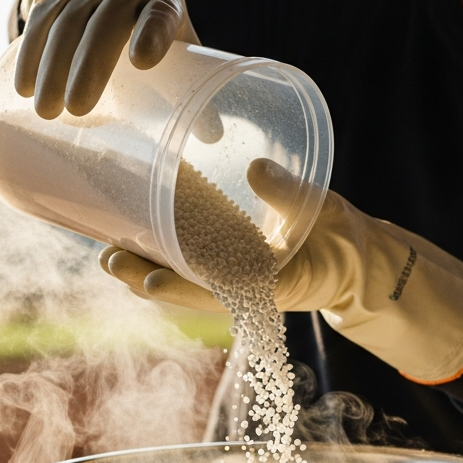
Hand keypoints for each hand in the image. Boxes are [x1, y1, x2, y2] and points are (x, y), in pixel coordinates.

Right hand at [14, 0, 196, 118]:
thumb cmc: (153, 22)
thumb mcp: (178, 41)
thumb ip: (192, 82)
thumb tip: (212, 137)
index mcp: (163, 2)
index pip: (160, 14)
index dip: (152, 33)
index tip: (143, 61)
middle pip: (105, 23)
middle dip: (88, 66)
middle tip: (75, 111)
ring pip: (66, 20)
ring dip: (52, 66)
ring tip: (45, 110)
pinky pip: (41, 18)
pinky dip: (30, 52)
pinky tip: (23, 86)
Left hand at [103, 159, 462, 383]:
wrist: (354, 260)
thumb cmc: (342, 241)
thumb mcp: (325, 216)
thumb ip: (292, 196)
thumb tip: (255, 169)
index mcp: (265, 289)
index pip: (214, 293)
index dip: (178, 289)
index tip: (146, 282)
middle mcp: (241, 289)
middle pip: (184, 289)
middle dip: (144, 277)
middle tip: (109, 259)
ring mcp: (233, 278)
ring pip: (180, 279)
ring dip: (144, 267)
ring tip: (108, 252)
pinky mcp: (229, 263)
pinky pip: (189, 263)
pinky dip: (161, 253)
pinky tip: (134, 238)